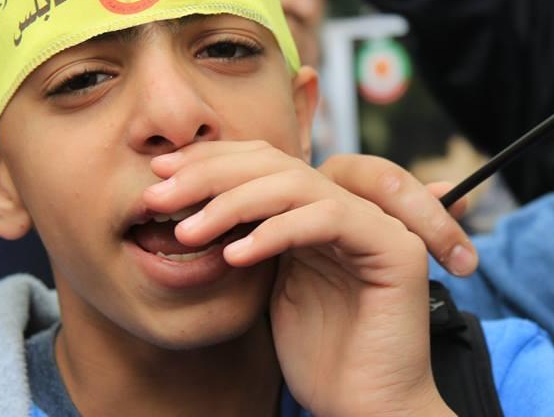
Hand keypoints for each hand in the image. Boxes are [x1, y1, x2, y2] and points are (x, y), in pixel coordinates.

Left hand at [145, 141, 452, 416]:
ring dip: (233, 202)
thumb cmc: (316, 357)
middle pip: (277, 162)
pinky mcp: (396, 249)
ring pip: (298, 184)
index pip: (264, 161)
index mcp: (319, 211)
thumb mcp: (265, 285)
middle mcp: (350, 208)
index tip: (158, 173)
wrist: (364, 411)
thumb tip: (185, 202)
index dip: (210, 160)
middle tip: (160, 196)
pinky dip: (276, 231)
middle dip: (212, 173)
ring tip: (187, 232)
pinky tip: (234, 255)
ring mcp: (378, 224)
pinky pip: (328, 218)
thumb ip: (246, 238)